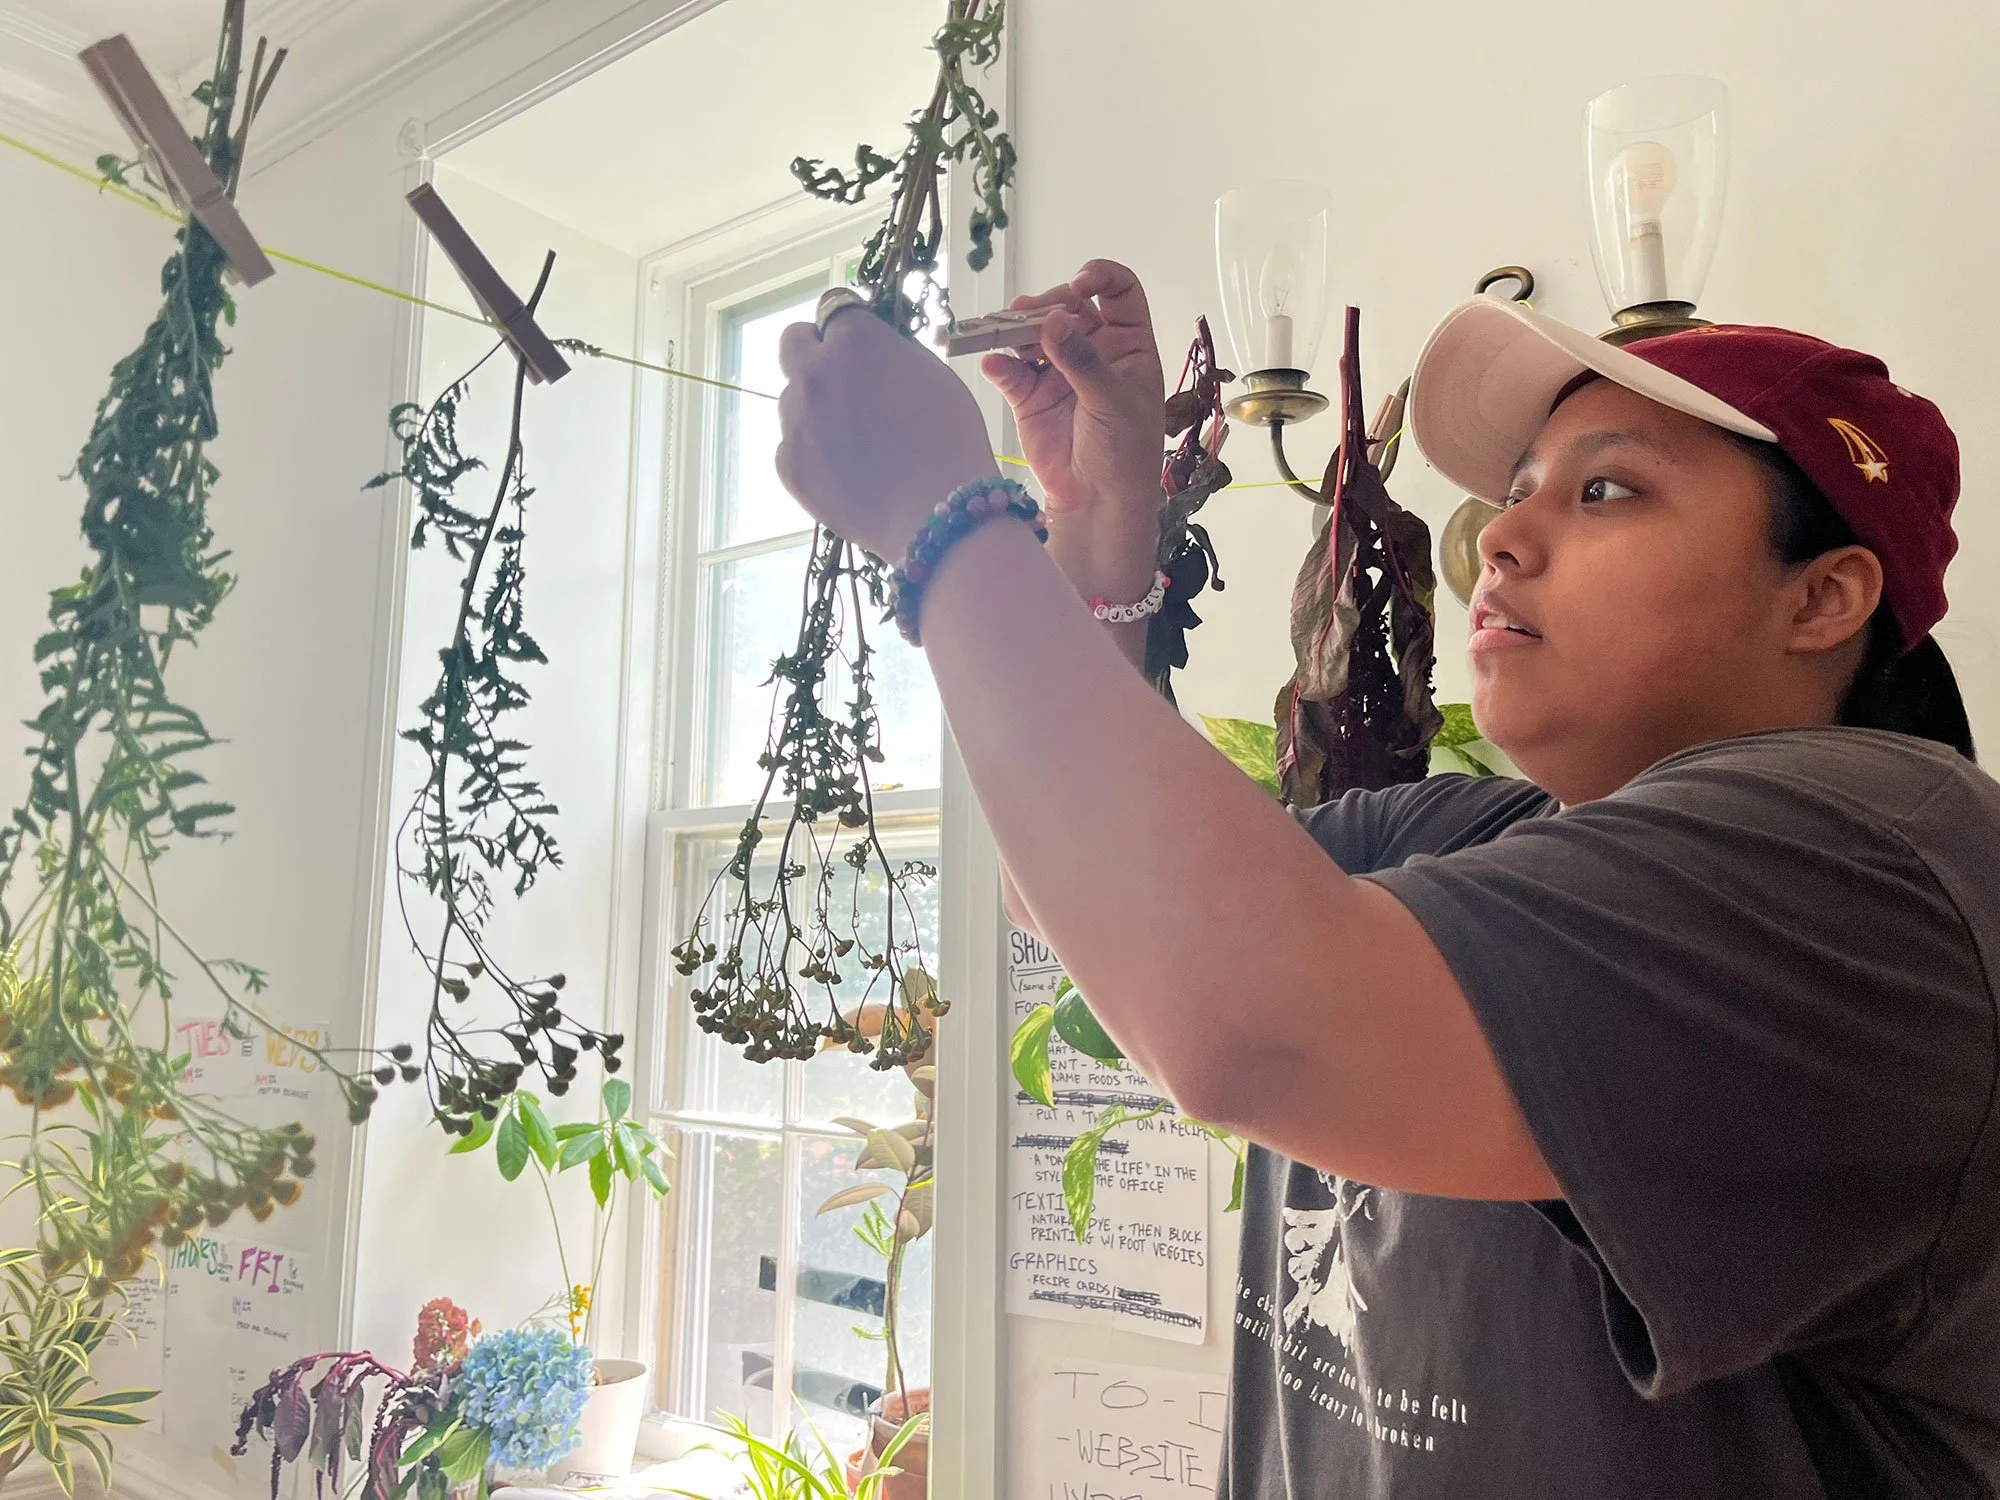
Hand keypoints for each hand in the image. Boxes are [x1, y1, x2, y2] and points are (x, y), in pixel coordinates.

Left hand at [775, 303, 998, 562]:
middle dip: (813, 352)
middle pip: (792, 342)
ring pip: (794, 400)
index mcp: (854, 340)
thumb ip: (889, 352)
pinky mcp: (788, 464)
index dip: (847, 327)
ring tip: (857, 443)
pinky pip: (792, 446)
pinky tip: (849, 472)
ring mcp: (796, 420)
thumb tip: (869, 354)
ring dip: (816, 409)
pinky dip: (813, 453)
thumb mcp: (932, 374)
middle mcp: (815, 372)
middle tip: (842, 380)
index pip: (833, 308)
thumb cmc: (950, 440)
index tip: (858, 344)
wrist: (936, 512)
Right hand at [981, 261, 1165, 598]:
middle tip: (1030, 317)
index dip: (1099, 277)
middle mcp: (1092, 350)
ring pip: (1033, 333)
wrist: (1097, 503)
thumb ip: (1082, 360)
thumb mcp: (1112, 403)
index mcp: (1126, 345)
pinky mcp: (1029, 395)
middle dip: (1047, 305)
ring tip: (1002, 330)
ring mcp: (1058, 371)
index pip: (1118, 292)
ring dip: (1016, 328)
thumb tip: (1053, 319)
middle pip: (1066, 306)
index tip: (1079, 284)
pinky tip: (994, 364)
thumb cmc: (1124, 452)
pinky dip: (999, 365)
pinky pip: (1010, 371)